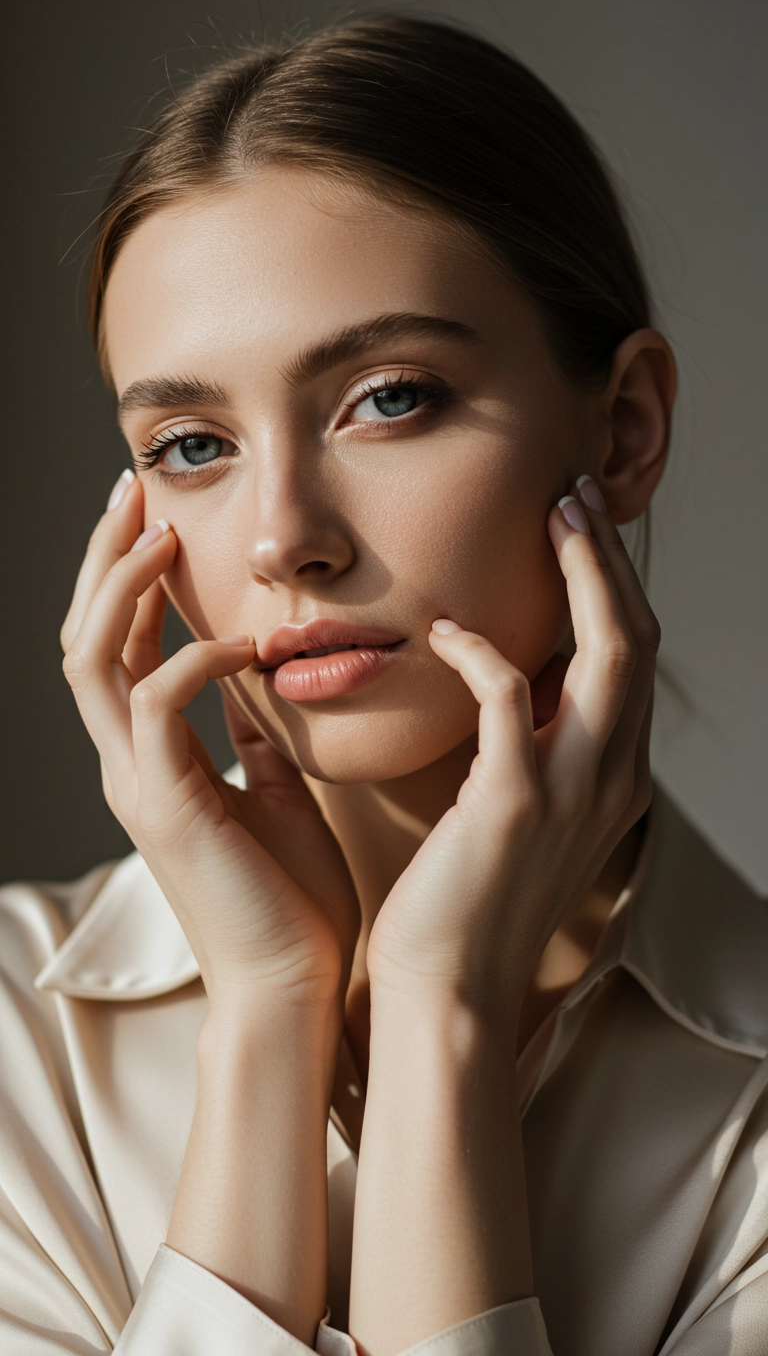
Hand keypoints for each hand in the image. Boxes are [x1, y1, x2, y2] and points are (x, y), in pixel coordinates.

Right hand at [61, 476, 359, 1007]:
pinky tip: (242, 643)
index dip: (128, 579)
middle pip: (83, 638)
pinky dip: (189, 657)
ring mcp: (136, 784)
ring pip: (91, 659)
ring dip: (122, 587)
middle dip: (104, 559)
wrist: (296, 986)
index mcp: (153, 758)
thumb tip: (256, 681)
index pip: (118, 648)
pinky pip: (155, 703)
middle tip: (132, 490)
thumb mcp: (274, 789)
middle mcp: (129, 764)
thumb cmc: (292, 896)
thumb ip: (251, 734)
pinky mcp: (164, 805)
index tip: (159, 516)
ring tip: (158, 531)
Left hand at [366, 476, 658, 1008]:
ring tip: (553, 519)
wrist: (450, 989)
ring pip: (607, 655)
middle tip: (575, 497)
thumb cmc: (470, 898)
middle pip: (636, 641)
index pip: (634, 660)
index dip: (616, 587)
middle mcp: (614, 780)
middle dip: (610, 562)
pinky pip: (511, 699)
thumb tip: (528, 675)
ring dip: (582, 578)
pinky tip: (446, 630)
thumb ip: (538, 745)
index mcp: (616, 778)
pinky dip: (483, 652)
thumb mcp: (524, 809)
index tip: (582, 528)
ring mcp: (575, 793)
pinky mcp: (516, 804)